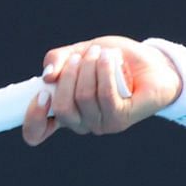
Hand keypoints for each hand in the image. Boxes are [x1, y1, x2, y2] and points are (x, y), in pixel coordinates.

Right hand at [21, 37, 182, 144]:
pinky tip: (109, 59)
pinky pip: (106, 96)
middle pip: (62, 109)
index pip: (37, 133)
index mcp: (65, 112)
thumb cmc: (114, 60)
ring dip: (90, 68)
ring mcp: (102, 125)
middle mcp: (82, 123)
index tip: (42, 93)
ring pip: (84, 98)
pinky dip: (105, 72)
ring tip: (101, 53)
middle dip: (69, 76)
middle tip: (82, 56)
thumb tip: (47, 77)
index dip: (33, 117)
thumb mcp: (79, 52)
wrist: (152, 63)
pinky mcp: (121, 119)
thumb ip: (58, 60)